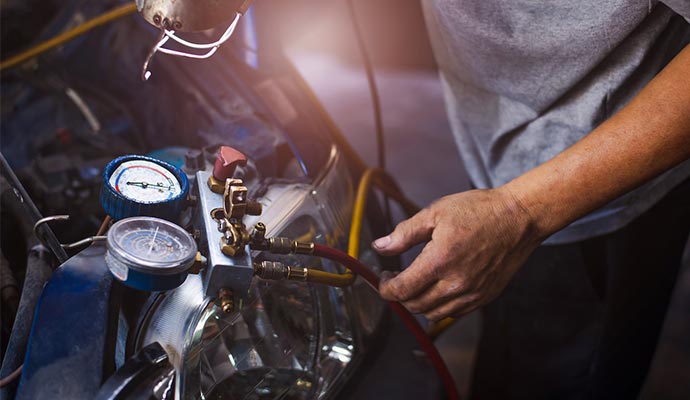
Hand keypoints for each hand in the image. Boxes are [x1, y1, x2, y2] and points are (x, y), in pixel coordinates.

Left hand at [373, 187, 542, 320]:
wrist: (519, 217)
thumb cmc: (479, 210)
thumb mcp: (435, 213)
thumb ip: (404, 233)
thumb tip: (380, 246)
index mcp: (440, 261)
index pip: (402, 290)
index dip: (385, 288)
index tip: (383, 279)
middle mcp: (456, 283)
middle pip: (414, 305)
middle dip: (399, 295)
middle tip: (397, 278)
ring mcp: (472, 293)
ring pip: (433, 314)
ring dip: (418, 303)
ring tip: (416, 284)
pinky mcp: (485, 297)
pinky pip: (454, 313)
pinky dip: (440, 307)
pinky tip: (438, 288)